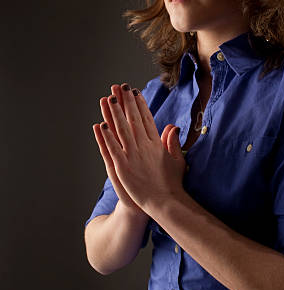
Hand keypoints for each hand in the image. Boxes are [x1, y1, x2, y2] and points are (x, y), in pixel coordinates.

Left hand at [93, 83, 185, 213]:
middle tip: (120, 87)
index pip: (146, 119)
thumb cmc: (172, 184)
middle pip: (133, 119)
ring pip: (121, 130)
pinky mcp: (123, 167)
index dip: (140, 104)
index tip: (135, 92)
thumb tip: (173, 126)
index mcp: (156, 144)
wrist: (165, 202)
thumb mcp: (177, 160)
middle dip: (126, 102)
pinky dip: (106, 136)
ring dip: (114, 113)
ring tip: (108, 98)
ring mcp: (132, 156)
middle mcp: (144, 146)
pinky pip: (112, 148)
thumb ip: (173, 142)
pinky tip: (100, 125)